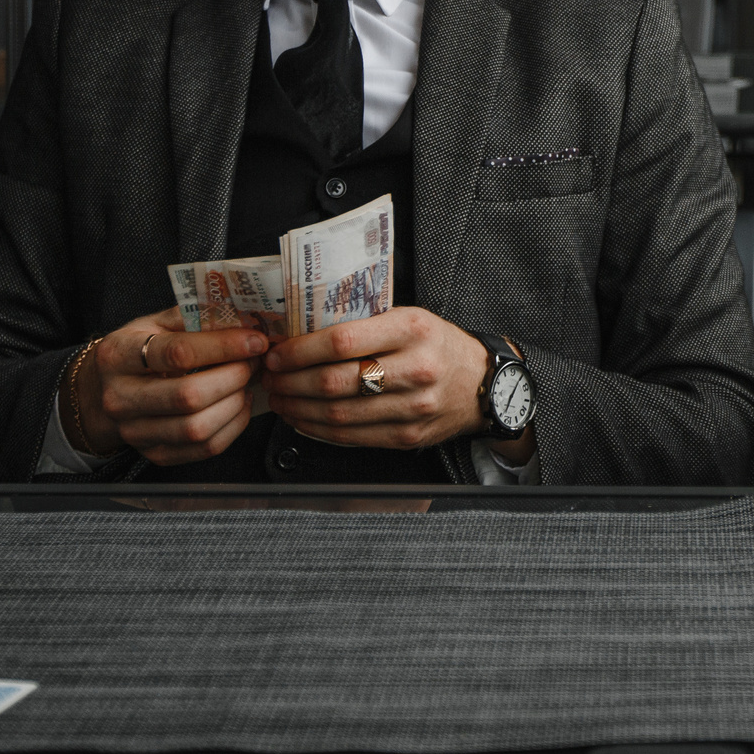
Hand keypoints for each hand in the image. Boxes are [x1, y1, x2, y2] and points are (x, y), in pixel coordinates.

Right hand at [73, 308, 268, 466]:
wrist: (103, 390)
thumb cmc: (136, 350)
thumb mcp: (154, 323)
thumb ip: (193, 318)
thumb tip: (242, 318)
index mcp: (118, 356)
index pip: (177, 353)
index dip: (223, 346)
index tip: (254, 341)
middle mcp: (120, 398)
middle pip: (188, 396)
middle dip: (233, 377)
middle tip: (252, 362)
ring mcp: (135, 431)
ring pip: (197, 428)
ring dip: (235, 404)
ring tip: (246, 383)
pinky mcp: (154, 453)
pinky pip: (204, 449)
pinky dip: (232, 427)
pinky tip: (238, 405)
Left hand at [262, 307, 513, 456]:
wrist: (483, 384)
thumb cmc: (438, 344)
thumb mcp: (409, 317)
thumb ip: (365, 322)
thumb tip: (303, 331)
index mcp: (413, 329)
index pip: (342, 341)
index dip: (300, 351)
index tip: (277, 352)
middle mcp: (416, 369)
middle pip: (335, 381)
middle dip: (290, 381)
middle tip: (269, 377)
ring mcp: (413, 407)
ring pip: (339, 414)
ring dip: (298, 408)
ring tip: (279, 398)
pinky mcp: (408, 436)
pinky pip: (352, 437)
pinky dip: (318, 429)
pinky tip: (302, 418)